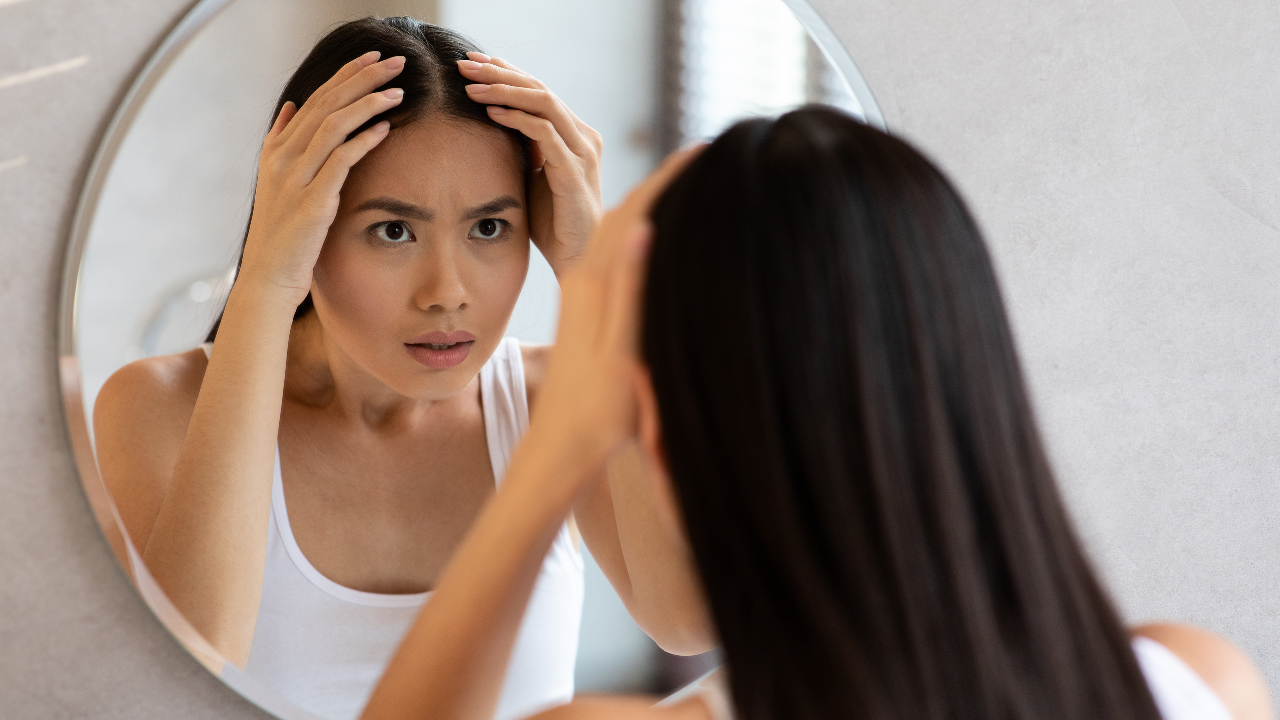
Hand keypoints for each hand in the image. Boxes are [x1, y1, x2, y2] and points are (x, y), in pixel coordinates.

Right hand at [237, 51, 405, 306]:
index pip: (315, 99)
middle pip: (326, 103)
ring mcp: (295, 178)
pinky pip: (340, 160)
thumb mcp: (277, 183)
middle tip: (393, 62)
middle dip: (361, 78)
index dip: (344, 75)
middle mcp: (282, 158)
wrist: (269, 276)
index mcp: (276, 150)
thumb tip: (292, 108)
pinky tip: (384, 128)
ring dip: (368, 103)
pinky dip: (363, 140)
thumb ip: (283, 143)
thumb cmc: (283, 234)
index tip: (371, 58)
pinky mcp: (312, 200)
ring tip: (397, 90)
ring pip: (333, 125)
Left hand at [458, 53, 602, 277]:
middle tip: (465, 64)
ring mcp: (582, 152)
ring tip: (472, 85)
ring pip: (544, 102)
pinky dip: (517, 118)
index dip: (507, 72)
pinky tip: (492, 112)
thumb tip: (491, 123)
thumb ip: (524, 149)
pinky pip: (545, 133)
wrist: (577, 258)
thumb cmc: (552, 221)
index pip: (538, 90)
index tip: (472, 63)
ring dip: (505, 90)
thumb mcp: (533, 176)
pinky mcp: (574, 172)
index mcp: (574, 134)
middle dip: (500, 73)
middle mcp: (583, 136)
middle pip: (540, 88)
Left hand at [527, 146, 703, 474]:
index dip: (668, 178)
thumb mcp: (620, 352)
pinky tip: (652, 232)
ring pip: (617, 230)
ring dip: (647, 199)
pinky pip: (613, 253)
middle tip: (703, 154)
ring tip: (683, 179)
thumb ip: (629, 290)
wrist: (560, 447)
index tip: (701, 150)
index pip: (636, 212)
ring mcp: (584, 294)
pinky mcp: (585, 309)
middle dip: (662, 179)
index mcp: (597, 284)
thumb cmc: (598, 412)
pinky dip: (637, 229)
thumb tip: (642, 227)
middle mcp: (586, 280)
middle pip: (626, 211)